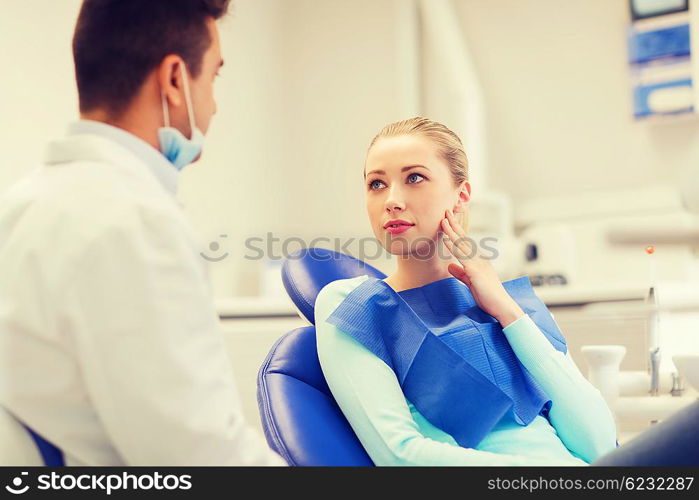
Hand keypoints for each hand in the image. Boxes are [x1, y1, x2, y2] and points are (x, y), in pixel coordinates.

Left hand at [440, 209, 523, 327]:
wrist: (501, 306)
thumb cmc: (488, 296)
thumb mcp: (471, 282)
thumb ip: (460, 273)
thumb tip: (449, 265)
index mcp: (478, 260)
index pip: (465, 242)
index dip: (456, 231)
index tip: (448, 220)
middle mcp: (479, 258)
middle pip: (464, 238)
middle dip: (454, 224)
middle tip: (446, 211)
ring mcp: (478, 263)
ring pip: (462, 244)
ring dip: (452, 231)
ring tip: (443, 219)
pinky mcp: (475, 271)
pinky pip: (462, 256)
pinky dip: (453, 246)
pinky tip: (447, 239)